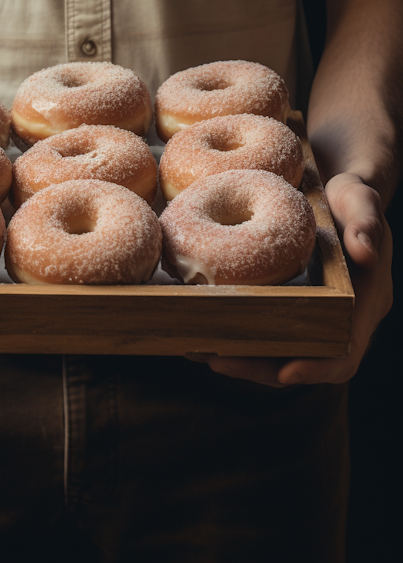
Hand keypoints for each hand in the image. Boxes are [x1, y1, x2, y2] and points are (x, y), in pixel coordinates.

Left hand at [186, 172, 392, 386]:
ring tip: (197, 349)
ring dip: (238, 356)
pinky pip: (260, 328)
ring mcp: (309, 315)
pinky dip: (232, 332)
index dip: (317, 367)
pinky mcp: (285, 305)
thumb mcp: (360, 200)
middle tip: (218, 361)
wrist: (334, 189)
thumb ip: (366, 222)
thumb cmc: (350, 196)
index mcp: (364, 303)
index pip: (344, 350)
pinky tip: (198, 327)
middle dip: (259, 367)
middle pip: (300, 360)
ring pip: (275, 351)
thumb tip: (366, 252)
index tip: (285, 373)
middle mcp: (338, 319)